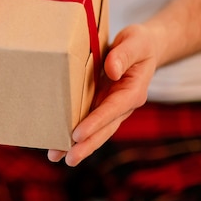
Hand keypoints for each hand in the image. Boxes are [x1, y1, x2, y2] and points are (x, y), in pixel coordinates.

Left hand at [48, 24, 157, 165]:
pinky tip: (58, 142)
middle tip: (68, 158)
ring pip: (96, 130)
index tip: (78, 134)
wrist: (145, 47)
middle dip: (87, 145)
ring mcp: (112, 107)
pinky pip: (89, 121)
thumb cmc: (139, 43)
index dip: (96, 122)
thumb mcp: (135, 42)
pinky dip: (75, 133)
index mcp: (133, 91)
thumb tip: (112, 70)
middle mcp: (123, 104)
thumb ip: (123, 54)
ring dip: (78, 145)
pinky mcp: (102, 104)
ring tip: (56, 157)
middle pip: (105, 129)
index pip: (113, 110)